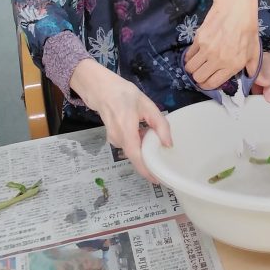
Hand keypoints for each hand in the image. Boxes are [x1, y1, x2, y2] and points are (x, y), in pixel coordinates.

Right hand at [69, 59, 171, 182]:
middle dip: (149, 162)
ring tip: (156, 142)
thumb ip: (160, 124)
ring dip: (144, 150)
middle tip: (165, 164)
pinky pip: (128, 146)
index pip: (135, 155)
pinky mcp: (113, 138)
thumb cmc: (124, 94)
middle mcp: (118, 138)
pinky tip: (143, 133)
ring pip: (133, 151)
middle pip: (135, 156)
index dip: (145, 170)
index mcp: (126, 129)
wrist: (101, 89)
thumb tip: (168, 144)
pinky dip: (138, 144)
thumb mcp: (147, 105)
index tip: (157, 180)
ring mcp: (113, 139)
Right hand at [185, 0, 258, 87]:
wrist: (236, 8)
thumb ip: (251, 67)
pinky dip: (190, 57)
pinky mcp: (199, 39)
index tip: (207, 82)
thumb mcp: (254, 50)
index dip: (207, 86)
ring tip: (198, 64)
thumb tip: (249, 77)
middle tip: (202, 72)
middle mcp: (218, 60)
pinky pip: (189, 55)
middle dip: (199, 78)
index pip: (212, 84)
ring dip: (193, 68)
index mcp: (232, 65)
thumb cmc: (248, 28)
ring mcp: (206, 49)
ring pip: (190, 68)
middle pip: (198, 78)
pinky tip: (195, 54)